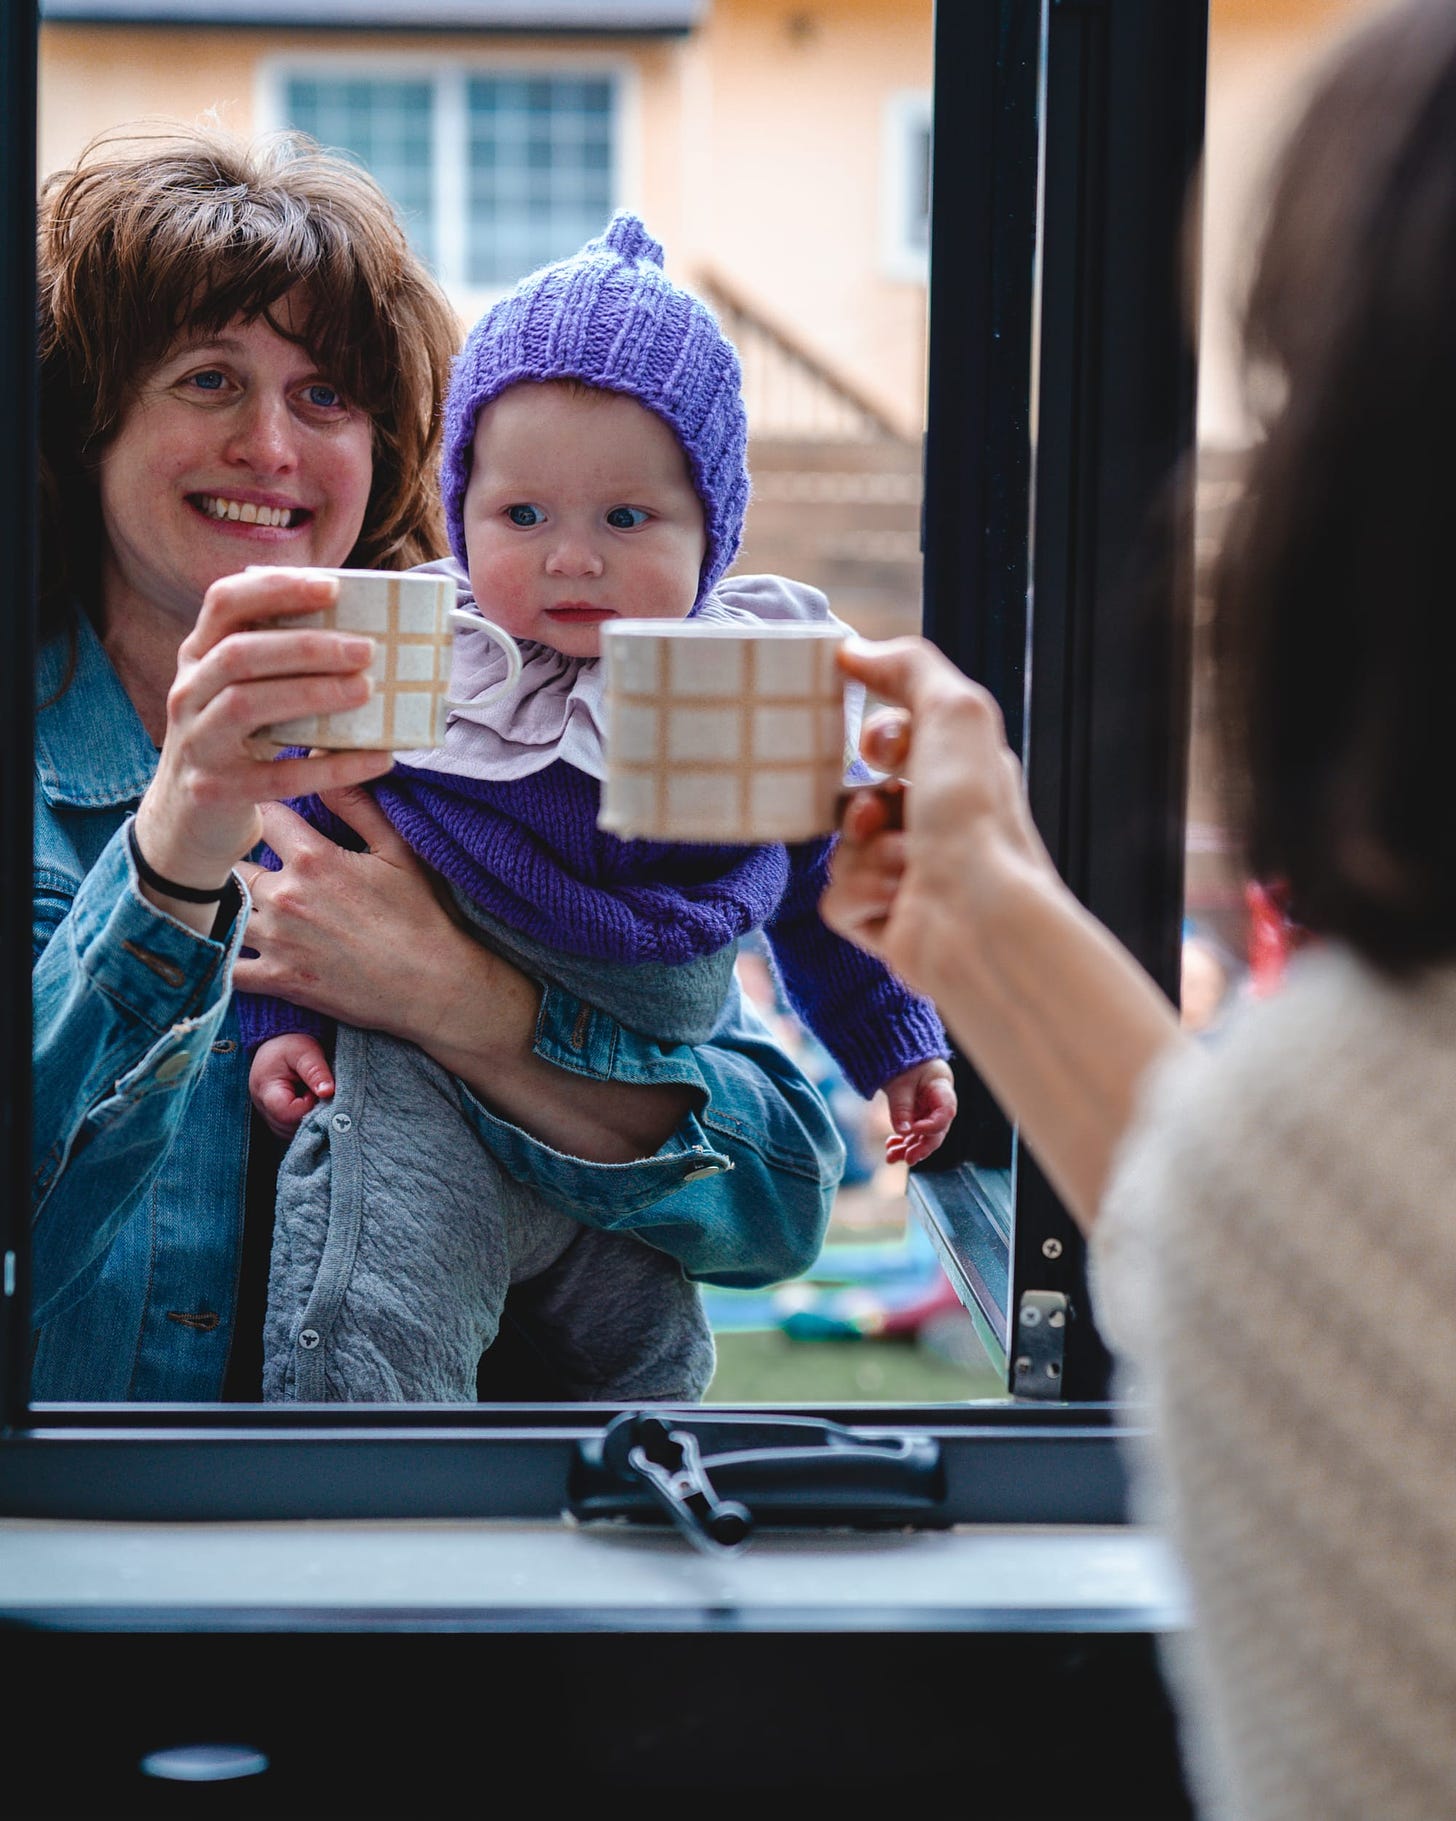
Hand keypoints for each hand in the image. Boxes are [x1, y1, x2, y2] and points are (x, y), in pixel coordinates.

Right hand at [134, 567, 394, 897]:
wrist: (187, 822)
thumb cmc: (233, 744)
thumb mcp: (240, 695)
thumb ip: (277, 664)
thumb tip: (363, 633)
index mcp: (198, 657)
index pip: (224, 602)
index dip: (276, 588)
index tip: (332, 587)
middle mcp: (188, 693)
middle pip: (239, 654)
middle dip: (306, 646)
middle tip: (366, 649)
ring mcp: (197, 743)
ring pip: (246, 704)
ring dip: (312, 693)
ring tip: (366, 689)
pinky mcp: (217, 791)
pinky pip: (280, 776)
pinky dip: (334, 767)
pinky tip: (378, 758)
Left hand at [235, 784, 693, 1164]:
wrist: (432, 986)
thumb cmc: (421, 916)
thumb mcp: (398, 852)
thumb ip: (356, 806)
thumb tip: (325, 759)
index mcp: (313, 858)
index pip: (263, 811)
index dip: (260, 804)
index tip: (259, 805)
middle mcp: (285, 896)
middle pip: (232, 860)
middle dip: (234, 853)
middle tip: (236, 851)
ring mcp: (277, 941)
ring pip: (224, 909)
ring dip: (226, 901)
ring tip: (227, 895)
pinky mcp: (278, 979)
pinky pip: (227, 967)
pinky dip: (218, 955)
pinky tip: (220, 945)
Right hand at [249, 1033, 334, 1139]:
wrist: (277, 1042)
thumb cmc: (291, 1045)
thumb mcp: (305, 1052)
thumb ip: (316, 1071)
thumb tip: (328, 1092)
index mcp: (266, 1091)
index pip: (288, 1115)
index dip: (309, 1106)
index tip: (317, 1091)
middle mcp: (263, 1108)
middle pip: (291, 1128)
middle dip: (312, 1114)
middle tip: (320, 1094)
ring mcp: (269, 1116)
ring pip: (293, 1132)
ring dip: (310, 1119)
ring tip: (314, 1096)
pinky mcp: (277, 1119)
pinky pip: (293, 1130)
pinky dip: (306, 1121)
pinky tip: (311, 1104)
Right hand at [820, 636, 1053, 995]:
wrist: (977, 919)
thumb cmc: (974, 816)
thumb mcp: (953, 710)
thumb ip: (908, 666)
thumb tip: (853, 649)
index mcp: (962, 779)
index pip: (895, 744)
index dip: (878, 738)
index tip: (882, 748)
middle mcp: (941, 830)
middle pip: (859, 796)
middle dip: (861, 802)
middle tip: (879, 812)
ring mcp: (912, 880)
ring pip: (843, 848)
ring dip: (864, 852)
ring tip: (902, 867)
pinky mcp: (886, 926)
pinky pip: (836, 898)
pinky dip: (860, 896)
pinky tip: (895, 905)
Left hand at [881, 1059, 956, 1166]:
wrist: (902, 1059)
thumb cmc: (905, 1066)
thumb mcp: (900, 1084)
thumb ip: (901, 1107)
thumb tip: (903, 1132)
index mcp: (942, 1090)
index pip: (945, 1112)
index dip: (932, 1125)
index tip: (913, 1130)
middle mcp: (940, 1106)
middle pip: (937, 1132)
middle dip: (922, 1147)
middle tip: (908, 1158)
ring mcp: (930, 1114)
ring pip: (924, 1138)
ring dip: (908, 1149)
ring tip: (891, 1157)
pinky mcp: (919, 1119)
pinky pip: (914, 1135)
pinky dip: (902, 1142)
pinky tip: (891, 1148)